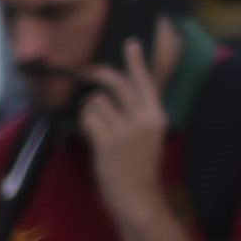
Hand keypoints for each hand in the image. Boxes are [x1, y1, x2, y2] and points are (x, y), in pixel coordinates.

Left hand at [73, 43, 174, 232]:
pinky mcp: (107, 142)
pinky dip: (84, 124)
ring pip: (97, 102)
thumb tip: (112, 93)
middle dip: (98, 74)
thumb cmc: (139, 168)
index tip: (129, 43)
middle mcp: (143, 119)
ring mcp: (125, 130)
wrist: (138, 197)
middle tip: (86, 72)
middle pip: (117, 84)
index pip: (145, 82)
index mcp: (156, 116)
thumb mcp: (147, 135)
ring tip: (94, 126)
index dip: (135, 62)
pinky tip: (90, 136)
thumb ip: (136, 113)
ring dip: (89, 110)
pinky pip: (88, 119)